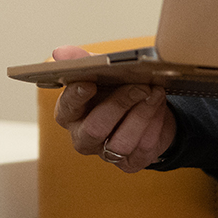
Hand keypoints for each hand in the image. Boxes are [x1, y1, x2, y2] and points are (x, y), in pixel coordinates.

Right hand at [50, 46, 175, 172]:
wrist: (145, 108)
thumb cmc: (116, 89)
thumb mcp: (100, 71)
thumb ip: (81, 61)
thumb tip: (60, 53)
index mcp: (69, 114)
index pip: (66, 108)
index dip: (76, 97)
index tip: (89, 83)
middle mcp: (83, 138)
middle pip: (95, 128)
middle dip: (119, 104)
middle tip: (139, 85)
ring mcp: (105, 154)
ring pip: (121, 142)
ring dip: (141, 115)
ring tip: (154, 93)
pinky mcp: (129, 164)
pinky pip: (142, 149)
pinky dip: (154, 125)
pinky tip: (158, 108)